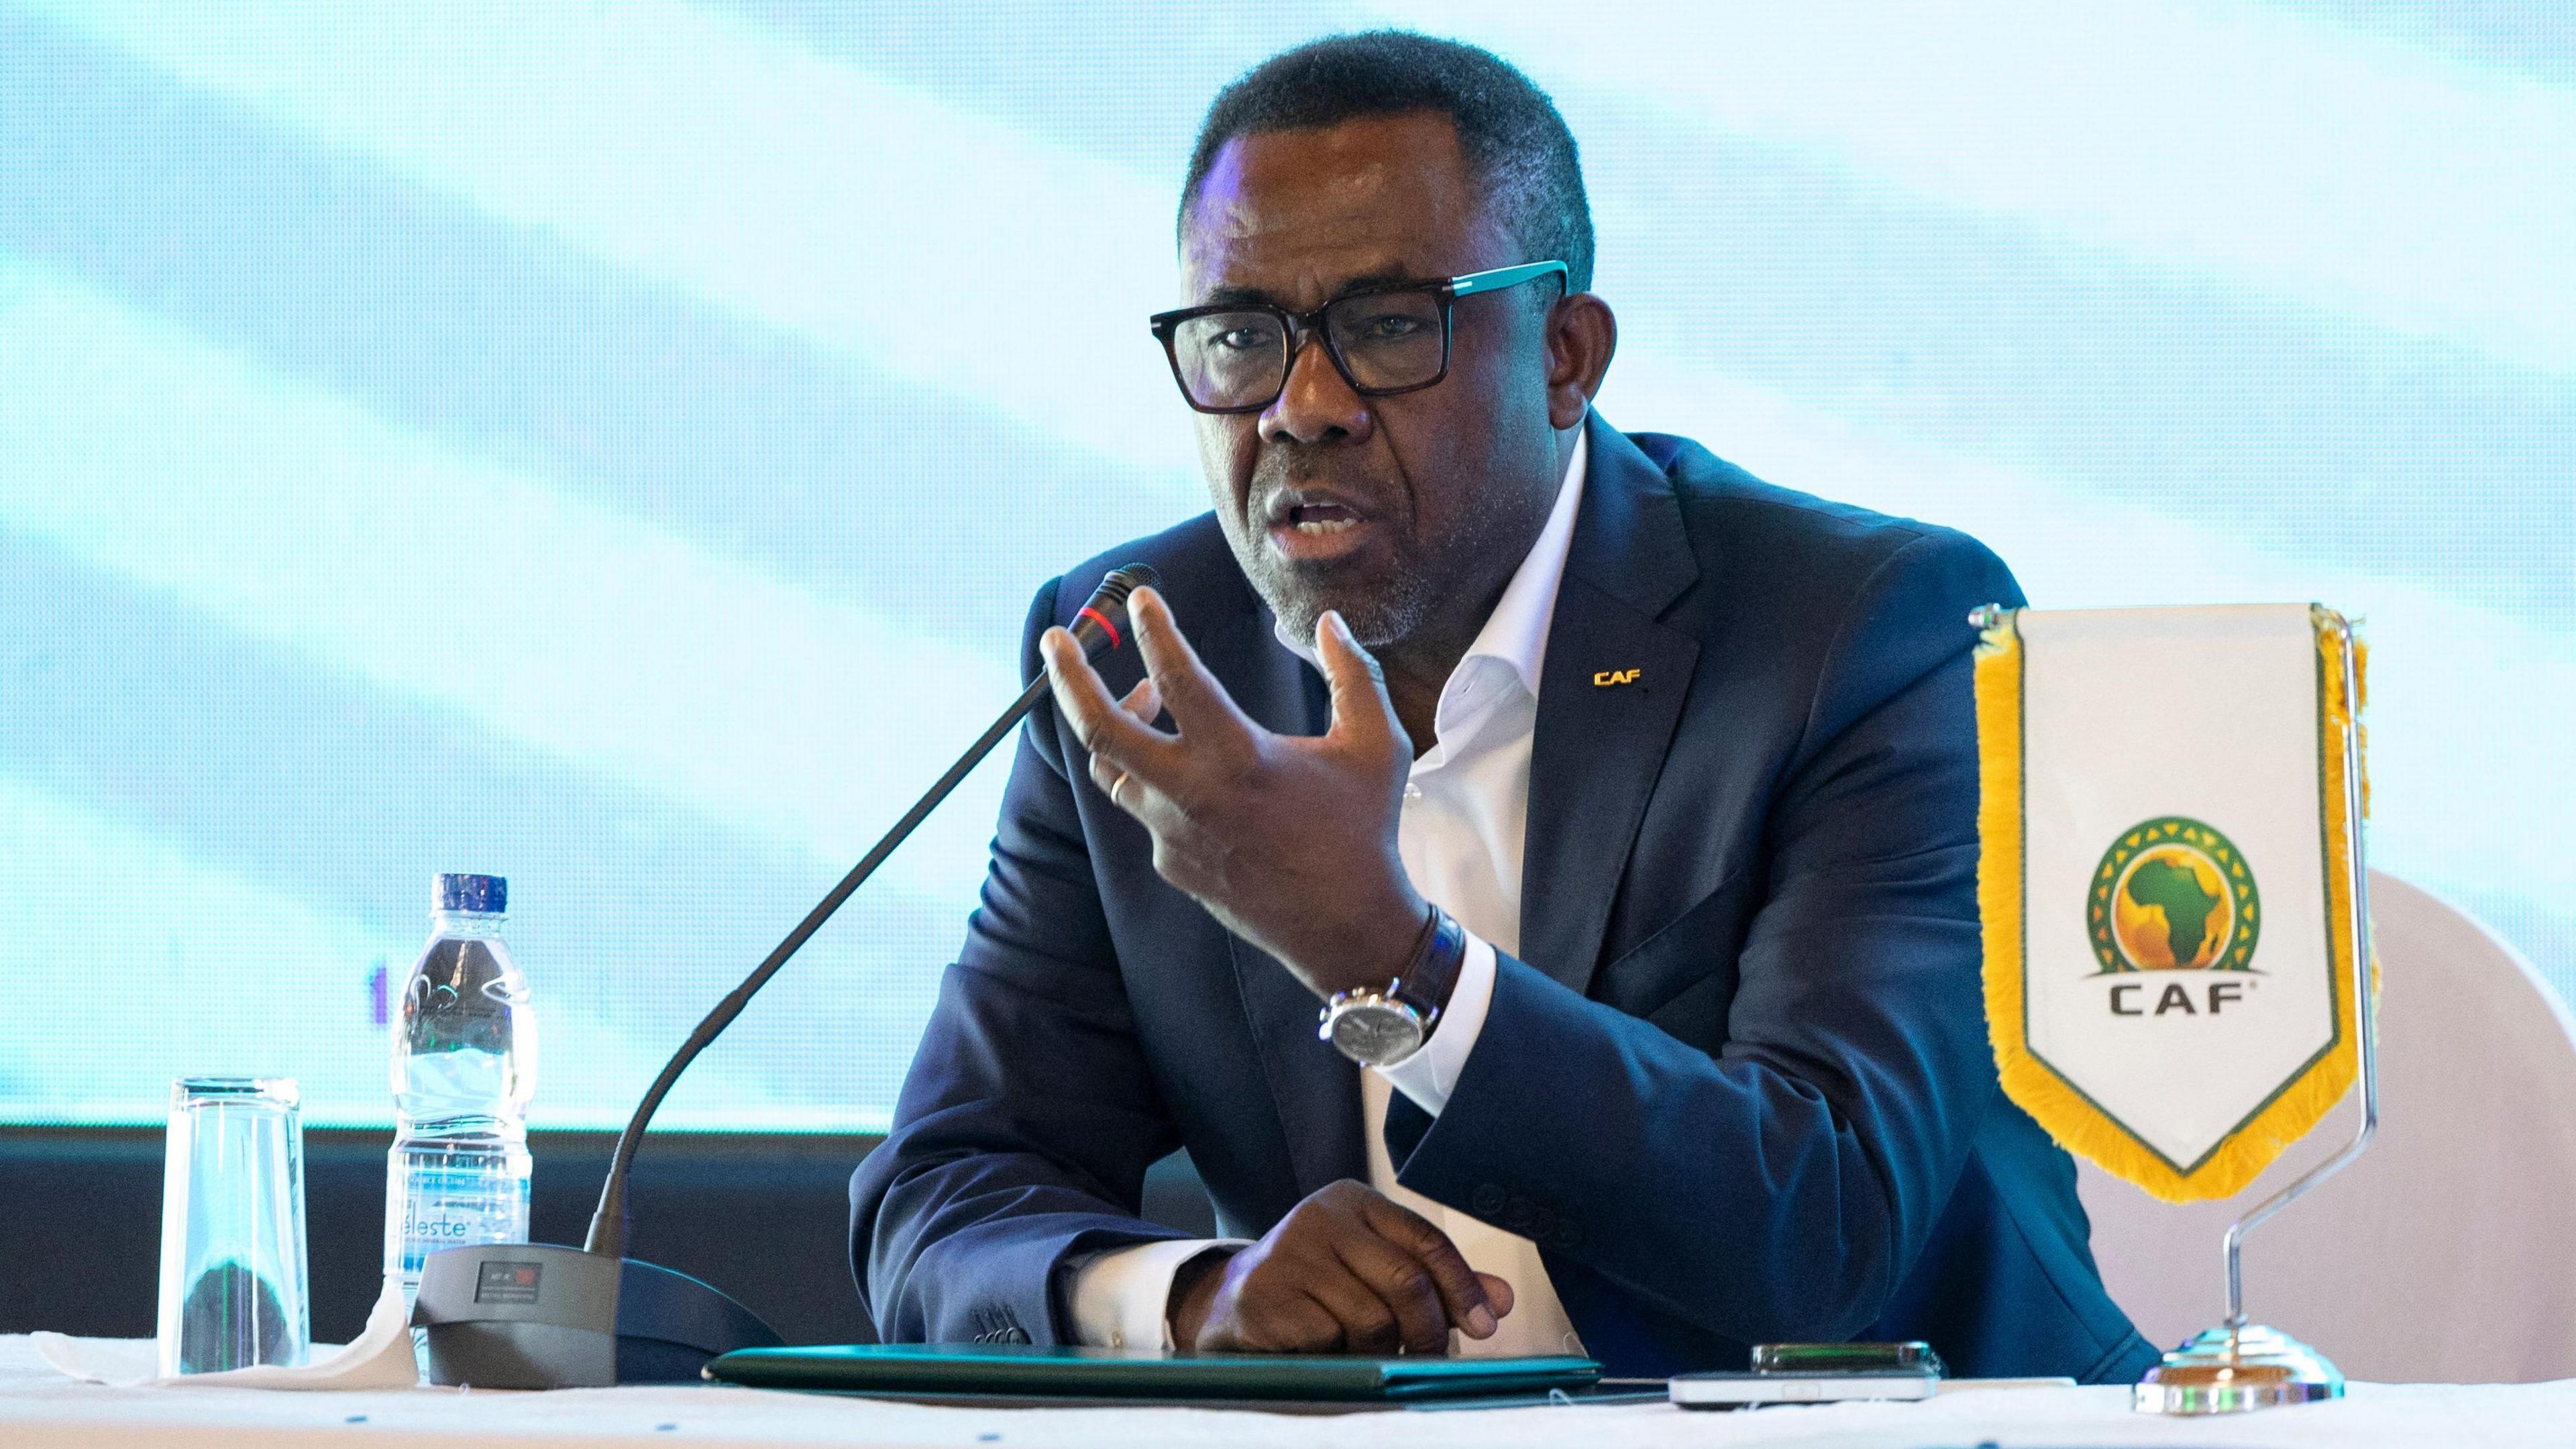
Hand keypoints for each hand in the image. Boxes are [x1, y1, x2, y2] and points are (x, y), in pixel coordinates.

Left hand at [1040, 587, 1426, 998]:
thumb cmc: (1363, 830)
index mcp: (1237, 758)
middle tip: (1054, 640)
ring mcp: (1172, 836)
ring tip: (1143, 700)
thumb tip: (1329, 622)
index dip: (1153, 630)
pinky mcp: (1172, 866)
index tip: (1139, 598)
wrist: (1346, 929)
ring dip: (1118, 727)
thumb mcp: (1375, 745)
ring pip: (1115, 771)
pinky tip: (1191, 770)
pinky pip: (1146, 810)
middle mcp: (1191, 796)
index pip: (1176, 678)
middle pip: (1100, 731)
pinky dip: (1155, 778)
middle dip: (1069, 679)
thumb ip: (1353, 674)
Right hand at [1167, 1180, 1514, 1353]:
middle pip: (1405, 1280)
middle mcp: (1320, 1217)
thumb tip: (1501, 1300)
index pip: (1426, 1239)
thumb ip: (1436, 1282)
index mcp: (1353, 1201)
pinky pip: (1330, 1339)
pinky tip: (1321, 1347)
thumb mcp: (1375, 1271)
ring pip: (1372, 1319)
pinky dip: (1337, 1355)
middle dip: (1429, 1328)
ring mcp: (1289, 1254)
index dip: (1463, 1285)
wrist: (1230, 1304)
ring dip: (1380, 1349)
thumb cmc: (1317, 1287)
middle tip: (1431, 1354)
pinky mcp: (1265, 1295)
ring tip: (1365, 1349)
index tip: (1485, 1324)